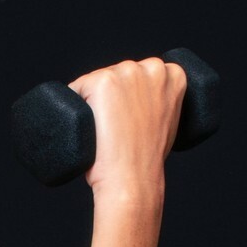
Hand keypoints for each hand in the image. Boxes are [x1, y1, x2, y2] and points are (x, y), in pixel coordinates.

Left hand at [67, 56, 187, 194]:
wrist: (133, 180)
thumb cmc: (146, 161)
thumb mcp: (167, 123)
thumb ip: (158, 102)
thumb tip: (140, 100)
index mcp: (173, 74)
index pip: (138, 76)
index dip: (128, 99)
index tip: (129, 120)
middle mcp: (152, 67)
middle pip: (116, 75)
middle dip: (109, 99)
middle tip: (117, 131)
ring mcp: (127, 72)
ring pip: (95, 82)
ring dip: (92, 103)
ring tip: (105, 131)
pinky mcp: (102, 81)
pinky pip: (76, 88)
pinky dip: (73, 104)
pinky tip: (86, 124)